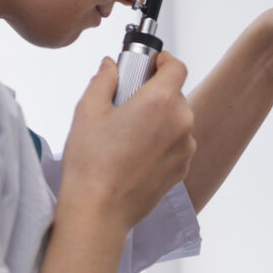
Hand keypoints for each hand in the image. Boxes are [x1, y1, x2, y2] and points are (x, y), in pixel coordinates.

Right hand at [56, 51, 196, 231]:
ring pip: (176, 120)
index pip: (177, 67)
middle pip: (175, 94)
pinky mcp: (181, 169)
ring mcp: (184, 148)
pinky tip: (134, 153)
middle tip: (126, 100)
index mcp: (161, 101)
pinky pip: (176, 144)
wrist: (100, 211)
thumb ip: (104, 80)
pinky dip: (161, 142)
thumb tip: (111, 66)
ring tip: (127, 132)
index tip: (150, 63)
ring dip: (158, 119)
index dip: (164, 60)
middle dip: (154, 92)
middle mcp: (181, 122)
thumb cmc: (92, 163)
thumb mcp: (88, 111)